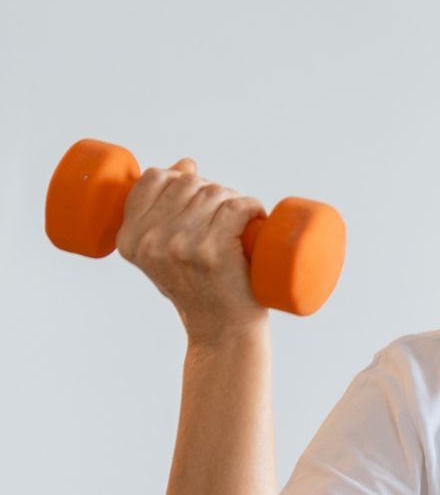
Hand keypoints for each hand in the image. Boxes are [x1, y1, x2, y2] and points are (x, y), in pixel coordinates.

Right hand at [115, 157, 269, 337]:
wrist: (221, 331)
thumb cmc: (198, 288)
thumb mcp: (165, 252)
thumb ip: (163, 210)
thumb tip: (186, 163)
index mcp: (129, 239)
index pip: (154, 178)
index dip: (181, 179)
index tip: (198, 199)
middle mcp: (150, 241)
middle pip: (189, 184)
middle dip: (213, 192)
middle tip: (227, 218)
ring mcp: (181, 245)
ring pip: (215, 193)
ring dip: (235, 201)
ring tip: (241, 225)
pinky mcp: (213, 251)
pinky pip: (236, 206)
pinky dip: (252, 207)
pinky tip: (255, 218)